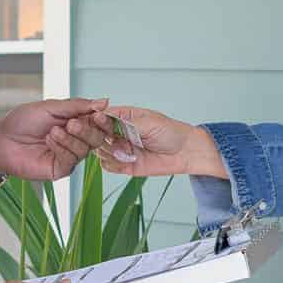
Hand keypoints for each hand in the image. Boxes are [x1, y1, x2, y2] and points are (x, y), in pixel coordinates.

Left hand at [0, 99, 112, 183]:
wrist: (2, 139)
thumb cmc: (23, 121)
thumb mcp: (51, 107)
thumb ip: (77, 105)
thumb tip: (104, 102)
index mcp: (77, 122)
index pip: (100, 123)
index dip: (104, 120)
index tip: (99, 115)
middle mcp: (76, 139)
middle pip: (97, 138)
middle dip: (87, 130)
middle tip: (72, 124)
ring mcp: (69, 155)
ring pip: (85, 149)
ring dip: (70, 139)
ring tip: (52, 131)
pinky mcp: (60, 168)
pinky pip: (71, 160)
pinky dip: (62, 148)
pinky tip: (49, 141)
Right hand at [92, 106, 226, 180]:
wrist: (186, 152)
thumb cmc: (171, 132)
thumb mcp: (149, 122)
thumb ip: (125, 122)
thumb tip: (105, 117)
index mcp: (124, 117)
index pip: (101, 116)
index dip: (96, 119)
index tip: (98, 121)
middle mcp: (119, 132)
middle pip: (96, 134)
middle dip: (99, 137)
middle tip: (113, 139)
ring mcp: (121, 149)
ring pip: (100, 151)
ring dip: (109, 152)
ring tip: (126, 151)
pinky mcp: (125, 165)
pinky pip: (108, 166)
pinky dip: (113, 164)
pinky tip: (126, 160)